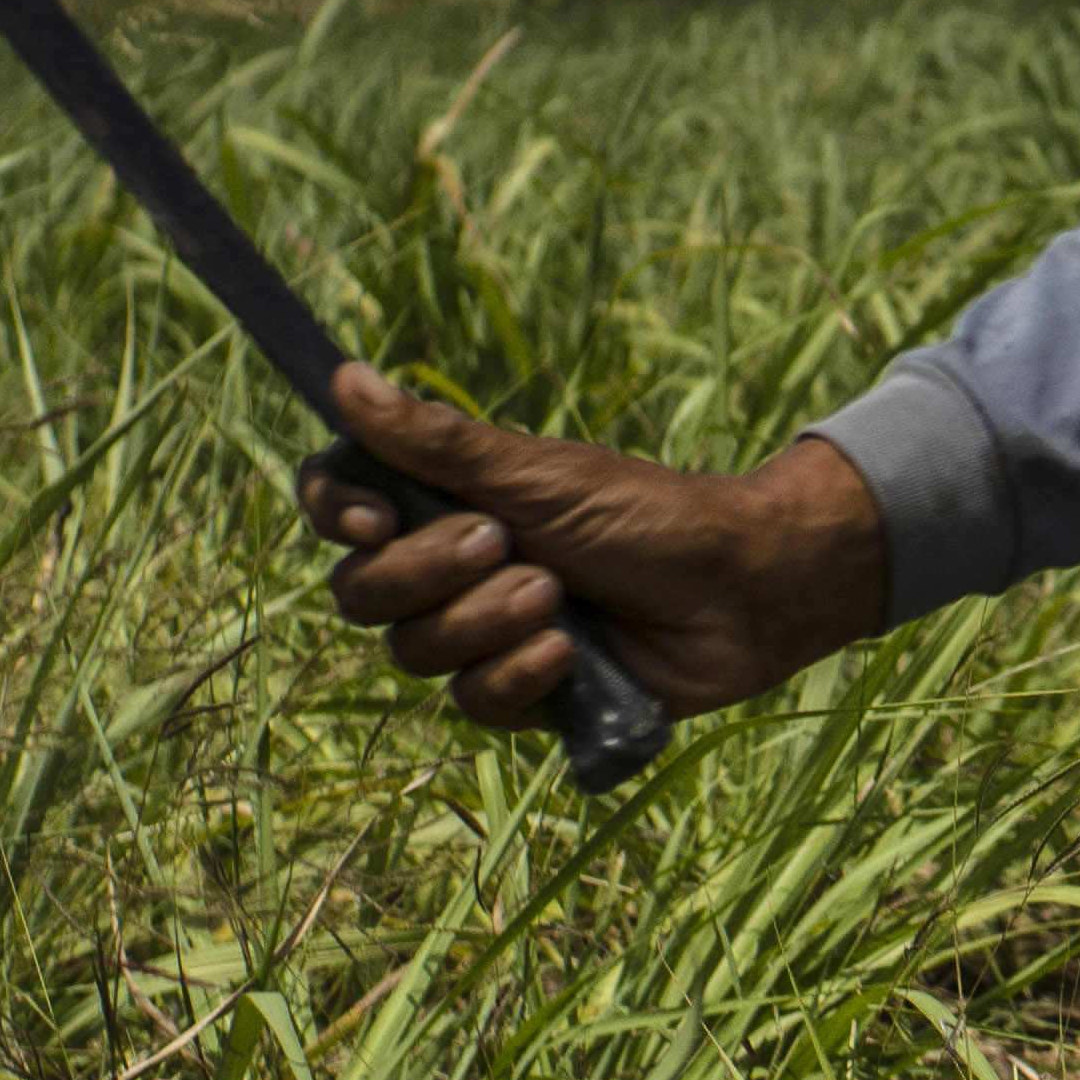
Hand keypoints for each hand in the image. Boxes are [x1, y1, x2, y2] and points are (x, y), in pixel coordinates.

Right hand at [302, 365, 885, 729]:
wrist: (740, 588)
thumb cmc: (647, 514)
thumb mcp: (537, 473)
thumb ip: (437, 442)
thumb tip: (344, 377)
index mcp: (443, 502)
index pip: (340, 507)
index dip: (338, 515)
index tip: (376, 517)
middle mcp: (447, 571)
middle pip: (361, 593)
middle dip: (428, 573)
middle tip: (508, 545)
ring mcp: (481, 635)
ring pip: (415, 653)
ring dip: (486, 622)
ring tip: (558, 597)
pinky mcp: (520, 693)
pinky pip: (473, 702)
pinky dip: (519, 675)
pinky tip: (569, 654)